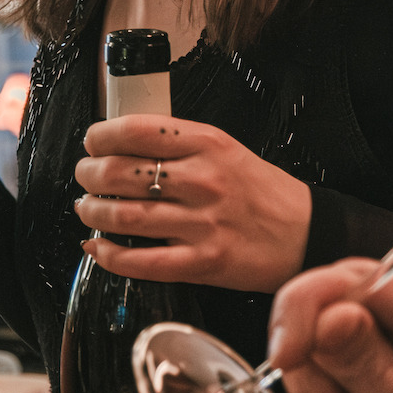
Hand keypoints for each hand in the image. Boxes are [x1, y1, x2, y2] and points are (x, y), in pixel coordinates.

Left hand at [73, 116, 311, 292]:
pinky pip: (141, 262)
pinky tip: (99, 248)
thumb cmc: (263, 192)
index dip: (101, 136)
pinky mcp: (203, 262)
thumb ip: (180, 145)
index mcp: (207, 144)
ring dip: (92, 213)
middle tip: (85, 178)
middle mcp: (203, 180)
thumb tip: (123, 144)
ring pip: (124, 216)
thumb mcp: (227, 150)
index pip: (136, 130)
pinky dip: (109, 255)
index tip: (92, 143)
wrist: (308, 234)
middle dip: (89, 175)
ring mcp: (202, 223)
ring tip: (87, 209)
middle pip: (120, 173)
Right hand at [266, 259, 392, 392]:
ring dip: (314, 372)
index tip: (287, 361)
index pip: (367, 281)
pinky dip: (317, 375)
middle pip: (335, 289)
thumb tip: (328, 318)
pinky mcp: (379, 326)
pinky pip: (319, 332)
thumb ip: (371, 369)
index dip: (313, 313)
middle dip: (314, 354)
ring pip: (318, 311)